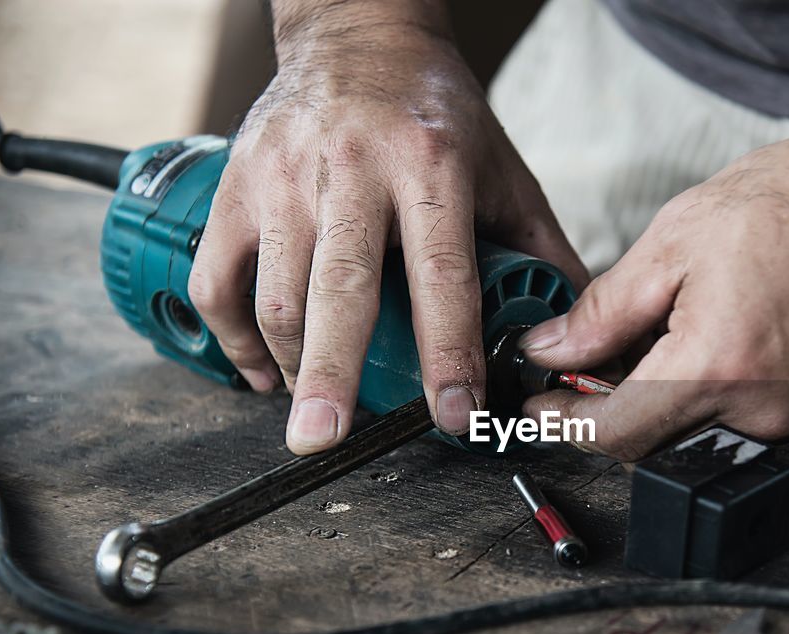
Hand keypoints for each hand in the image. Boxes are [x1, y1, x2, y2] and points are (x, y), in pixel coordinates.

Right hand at [188, 4, 584, 452]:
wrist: (358, 36)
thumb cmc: (435, 111)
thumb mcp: (502, 169)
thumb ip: (539, 249)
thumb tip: (571, 330)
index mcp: (430, 166)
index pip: (443, 276)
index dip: (448, 353)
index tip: (453, 414)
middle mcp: (351, 171)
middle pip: (339, 291)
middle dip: (333, 375)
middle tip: (328, 439)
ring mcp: (284, 178)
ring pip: (274, 294)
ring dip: (294, 367)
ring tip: (316, 414)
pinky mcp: (236, 186)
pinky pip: (216, 279)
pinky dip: (235, 339)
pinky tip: (267, 371)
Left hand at [518, 108, 788, 460]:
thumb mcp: (678, 239)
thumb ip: (605, 310)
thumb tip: (553, 349)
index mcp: (718, 368)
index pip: (615, 435)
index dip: (565, 424)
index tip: (541, 405)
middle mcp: (765, 410)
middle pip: (658, 441)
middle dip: (616, 405)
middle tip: (600, 351)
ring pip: (704, 431)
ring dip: (670, 398)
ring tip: (673, 328)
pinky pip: (751, 418)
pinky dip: (718, 390)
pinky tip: (723, 333)